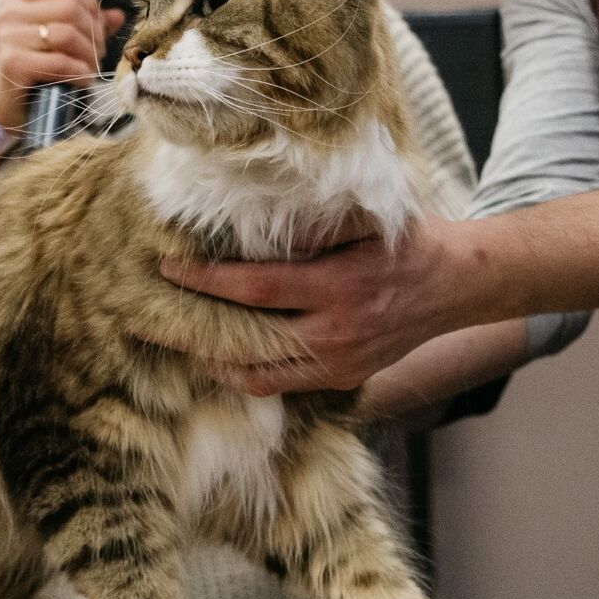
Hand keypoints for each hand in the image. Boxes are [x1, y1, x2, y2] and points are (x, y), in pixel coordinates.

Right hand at [0, 0, 126, 128]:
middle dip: (94, 32)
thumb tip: (118, 15)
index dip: (89, 2)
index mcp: (16, 0)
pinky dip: (80, 72)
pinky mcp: (12, 63)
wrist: (4, 109)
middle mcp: (8, 13)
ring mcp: (7, 37)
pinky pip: (60, 62)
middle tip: (98, 52)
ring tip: (91, 67)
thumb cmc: (33, 73)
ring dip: (89, 54)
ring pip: (67, 34)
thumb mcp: (58, 43)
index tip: (98, 25)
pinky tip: (83, 81)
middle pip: (69, 8)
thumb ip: (86, 25)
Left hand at [159, 219, 471, 395]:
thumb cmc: (404, 241)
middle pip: (246, 340)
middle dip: (191, 331)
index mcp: (338, 287)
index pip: (256, 288)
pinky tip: (219, 358)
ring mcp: (339, 364)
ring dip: (212, 361)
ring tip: (175, 341)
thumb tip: (247, 213)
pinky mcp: (343, 380)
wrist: (455, 285)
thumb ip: (312, 222)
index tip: (167, 268)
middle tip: (143, 318)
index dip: (207, 281)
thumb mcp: (364, 219)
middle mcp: (335, 333)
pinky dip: (246, 375)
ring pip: (258, 375)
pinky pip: (282, 385)